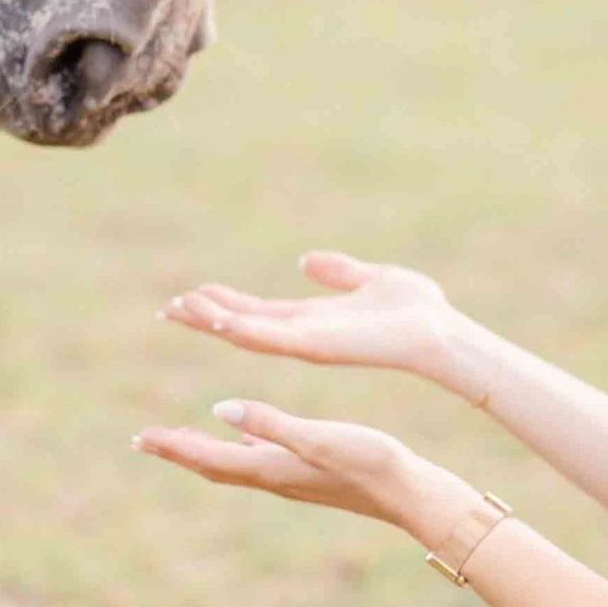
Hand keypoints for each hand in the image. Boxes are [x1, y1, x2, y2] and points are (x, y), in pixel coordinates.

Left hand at [133, 395, 455, 534]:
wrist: (411, 495)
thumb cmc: (370, 463)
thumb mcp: (317, 437)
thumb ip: (269, 424)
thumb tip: (219, 410)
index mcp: (271, 468)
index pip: (208, 458)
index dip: (173, 448)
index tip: (140, 437)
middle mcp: (275, 478)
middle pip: (213, 465)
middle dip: (177, 451)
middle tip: (144, 440)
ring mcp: (293, 479)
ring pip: (234, 465)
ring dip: (203, 451)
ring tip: (180, 440)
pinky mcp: (310, 475)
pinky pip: (260, 461)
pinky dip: (238, 449)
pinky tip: (244, 439)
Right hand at [160, 249, 464, 384]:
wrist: (438, 333)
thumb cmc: (416, 311)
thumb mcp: (370, 278)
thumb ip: (338, 271)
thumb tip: (306, 260)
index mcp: (312, 319)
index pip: (257, 311)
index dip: (223, 304)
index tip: (191, 293)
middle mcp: (302, 334)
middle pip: (242, 323)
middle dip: (206, 316)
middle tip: (169, 306)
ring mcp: (305, 342)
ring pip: (247, 331)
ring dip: (213, 319)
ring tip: (180, 307)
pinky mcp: (314, 346)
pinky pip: (269, 336)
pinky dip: (240, 326)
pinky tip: (215, 315)